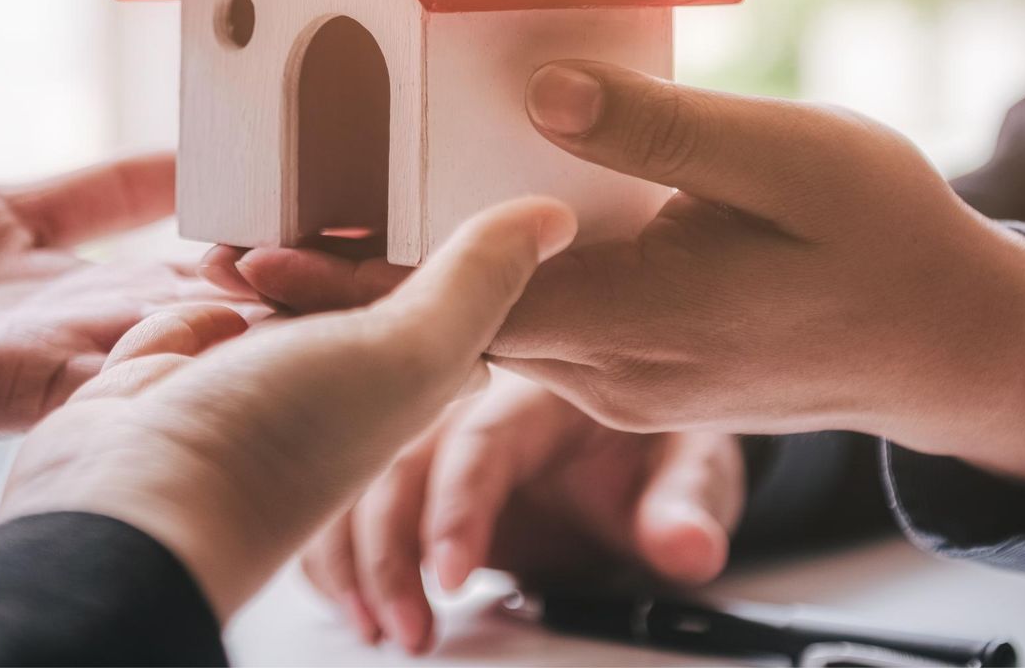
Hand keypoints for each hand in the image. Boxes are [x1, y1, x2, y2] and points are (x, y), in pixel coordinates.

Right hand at [0, 197, 578, 622]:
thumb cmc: (275, 448)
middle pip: (340, 283)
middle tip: (321, 171)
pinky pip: (184, 312)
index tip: (428, 161)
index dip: (429, 231)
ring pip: (258, 291)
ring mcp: (242, 388)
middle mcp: (325, 388)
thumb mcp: (403, 351)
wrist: (131, 507)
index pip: (431, 293)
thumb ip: (476, 281)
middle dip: (325, 229)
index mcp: (397, 382)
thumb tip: (555, 219)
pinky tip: (192, 272)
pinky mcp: (167, 381)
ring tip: (245, 217)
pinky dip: (184, 295)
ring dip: (248, 250)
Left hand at [212, 62, 1024, 485]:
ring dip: (400, 302)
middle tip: (237, 244)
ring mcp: (620, 385)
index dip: (353, 281)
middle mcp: (613, 370)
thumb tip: (534, 86)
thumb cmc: (882, 234)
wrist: (950, 342)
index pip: (461, 303)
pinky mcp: (634, 378)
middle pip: (448, 333)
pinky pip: (531, 343)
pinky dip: (467, 304)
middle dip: (348, 292)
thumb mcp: (792, 157)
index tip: (255, 256)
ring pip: (483, 342)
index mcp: (643, 314)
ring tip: (305, 242)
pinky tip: (431, 255)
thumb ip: (661, 127)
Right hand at [302, 373, 743, 651]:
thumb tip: (687, 548)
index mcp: (533, 398)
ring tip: (369, 623)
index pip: (480, 440)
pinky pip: (349, 500)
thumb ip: (685, 507)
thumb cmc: (658, 447)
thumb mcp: (691, 469)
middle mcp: (467, 409)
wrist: (639, 445)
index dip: (457, 507)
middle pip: (398, 459)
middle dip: (387, 547)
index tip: (452, 576)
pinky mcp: (412, 481)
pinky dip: (334, 549)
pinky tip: (344, 600)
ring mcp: (432, 443)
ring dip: (350, 552)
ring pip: (358, 478)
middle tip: (403, 626)